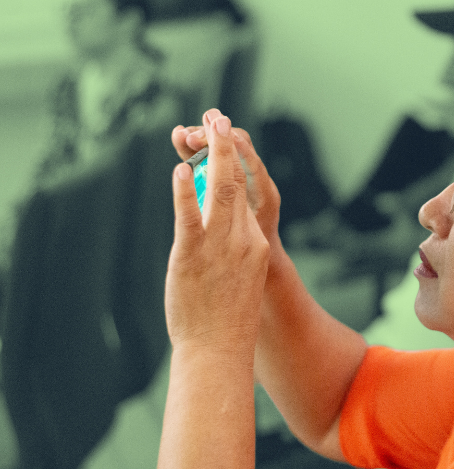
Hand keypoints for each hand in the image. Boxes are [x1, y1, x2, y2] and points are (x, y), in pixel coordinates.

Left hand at [165, 109, 269, 353]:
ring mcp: (219, 245)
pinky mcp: (191, 254)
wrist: (219, 350)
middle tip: (220, 118)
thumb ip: (233, 252)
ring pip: (220, 190)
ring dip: (213, 155)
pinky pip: (189, 216)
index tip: (226, 140)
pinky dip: (186, 191)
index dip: (235, 164)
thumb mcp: (239, 279)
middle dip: (227, 147)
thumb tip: (220, 235)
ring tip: (207, 127)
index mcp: (257, 244)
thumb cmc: (227, 320)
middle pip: (237, 183)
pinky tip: (181, 169)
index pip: (246, 196)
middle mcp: (243, 239)